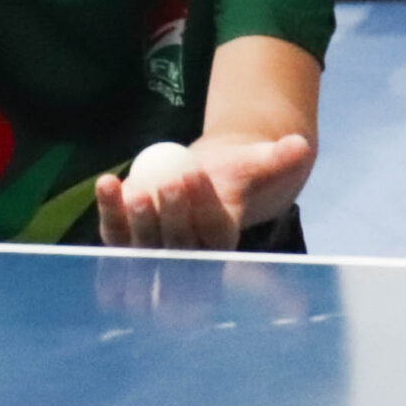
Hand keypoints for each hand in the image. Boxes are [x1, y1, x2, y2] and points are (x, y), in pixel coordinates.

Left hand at [94, 134, 312, 249]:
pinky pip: (114, 233)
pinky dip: (108, 210)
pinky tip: (106, 184)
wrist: (200, 178)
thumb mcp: (257, 163)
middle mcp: (188, 259)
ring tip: (130, 187)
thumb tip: (299, 146)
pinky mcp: (126, 243)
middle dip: (171, 216)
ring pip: (142, 245)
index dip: (203, 206)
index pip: (214, 233)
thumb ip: (278, 159)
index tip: (194, 172)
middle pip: (178, 246)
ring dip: (134, 220)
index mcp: (224, 244)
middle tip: (167, 181)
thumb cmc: (232, 174)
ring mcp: (153, 255)